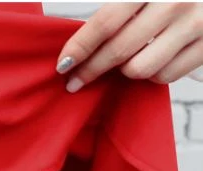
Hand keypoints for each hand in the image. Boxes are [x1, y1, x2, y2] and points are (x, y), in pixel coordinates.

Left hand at [55, 3, 202, 91]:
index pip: (105, 23)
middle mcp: (173, 4)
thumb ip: (113, 9)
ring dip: (124, 71)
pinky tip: (150, 60)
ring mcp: (194, 25)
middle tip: (75, 80)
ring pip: (139, 69)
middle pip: (118, 51)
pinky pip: (165, 76)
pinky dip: (151, 74)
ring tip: (121, 63)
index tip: (63, 64)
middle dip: (90, 70)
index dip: (79, 47)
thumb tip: (77, 45)